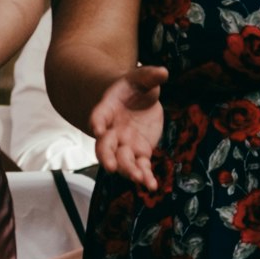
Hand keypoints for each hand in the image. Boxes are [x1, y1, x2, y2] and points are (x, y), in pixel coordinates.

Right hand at [86, 63, 171, 195]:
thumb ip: (150, 75)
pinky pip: (141, 166)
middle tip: (111, 166)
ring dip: (128, 170)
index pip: (99, 115)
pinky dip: (145, 177)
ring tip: (138, 179)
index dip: (96, 121)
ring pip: (122, 160)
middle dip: (107, 156)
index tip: (96, 127)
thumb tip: (163, 72)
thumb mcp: (142, 78)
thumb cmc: (135, 87)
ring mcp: (125, 143)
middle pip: (105, 146)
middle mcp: (112, 130)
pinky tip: (152, 186)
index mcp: (108, 109)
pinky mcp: (140, 152)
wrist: (136, 100)